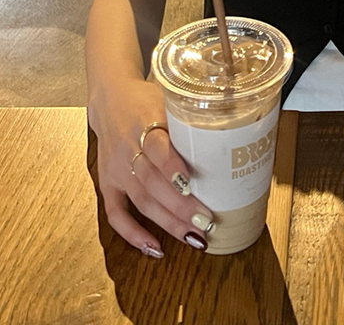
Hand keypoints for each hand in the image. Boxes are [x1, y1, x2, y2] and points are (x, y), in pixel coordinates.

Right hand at [89, 79, 215, 256]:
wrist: (110, 97)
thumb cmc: (147, 99)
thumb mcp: (168, 99)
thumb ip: (190, 116)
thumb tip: (235, 127)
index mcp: (144, 123)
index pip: (157, 149)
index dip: (172, 168)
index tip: (191, 185)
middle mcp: (128, 149)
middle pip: (152, 183)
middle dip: (180, 206)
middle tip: (206, 221)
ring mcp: (117, 169)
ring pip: (141, 201)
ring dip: (167, 222)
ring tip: (193, 236)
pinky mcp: (108, 183)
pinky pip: (116, 214)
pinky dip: (133, 234)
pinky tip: (154, 246)